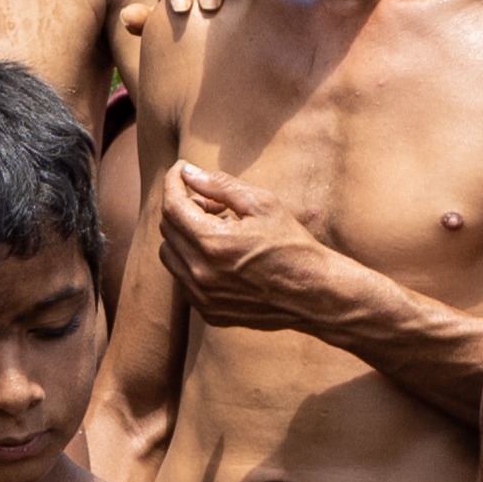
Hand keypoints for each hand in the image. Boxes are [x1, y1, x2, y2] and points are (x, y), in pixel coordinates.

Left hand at [160, 166, 347, 336]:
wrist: (314, 293)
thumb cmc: (292, 244)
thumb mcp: (263, 204)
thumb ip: (220, 186)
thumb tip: (189, 173)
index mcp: (213, 243)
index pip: (172, 206)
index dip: (173, 182)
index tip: (182, 170)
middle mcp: (201, 273)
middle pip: (168, 229)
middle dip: (182, 206)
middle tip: (212, 201)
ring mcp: (203, 297)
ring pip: (170, 255)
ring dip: (184, 234)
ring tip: (217, 227)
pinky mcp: (209, 312)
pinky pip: (183, 279)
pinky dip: (192, 260)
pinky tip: (220, 254)